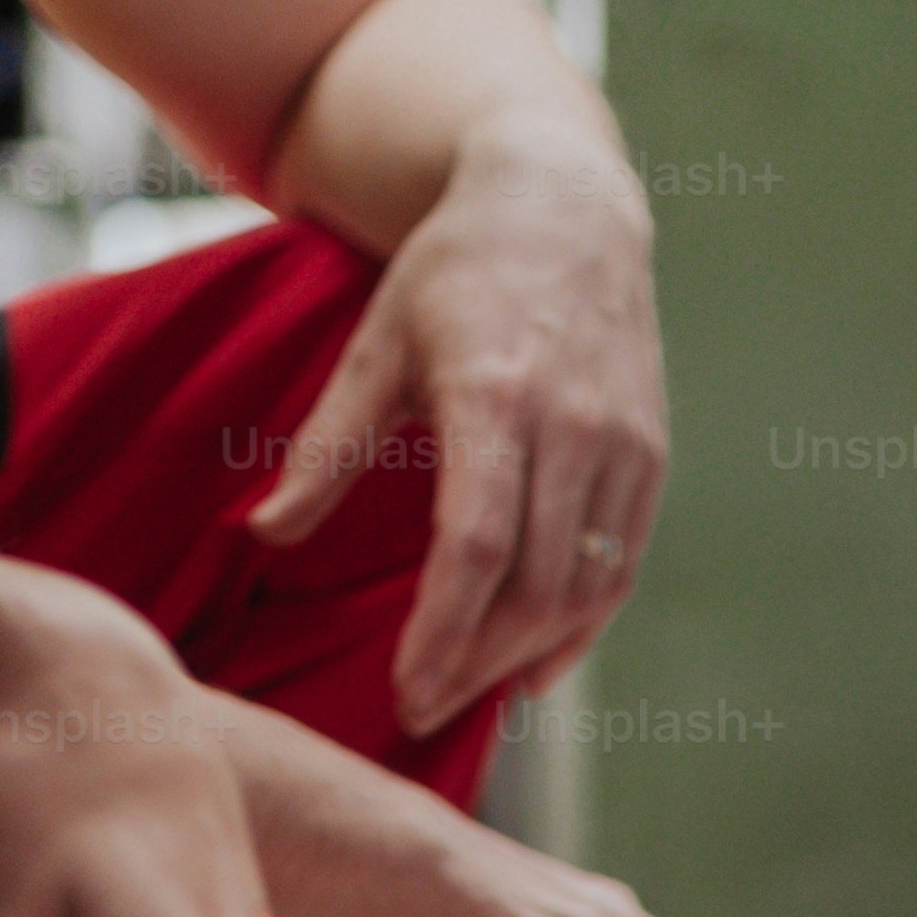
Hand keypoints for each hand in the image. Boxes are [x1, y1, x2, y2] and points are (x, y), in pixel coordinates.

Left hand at [247, 124, 664, 731]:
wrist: (563, 205)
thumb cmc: (453, 275)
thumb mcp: (374, 345)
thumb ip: (327, 447)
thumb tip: (265, 534)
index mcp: (493, 395)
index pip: (475, 547)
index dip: (443, 633)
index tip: (406, 693)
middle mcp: (571, 426)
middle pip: (533, 586)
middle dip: (476, 664)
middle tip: (422, 711)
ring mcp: (622, 444)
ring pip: (585, 589)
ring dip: (527, 657)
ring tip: (469, 695)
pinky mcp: (650, 456)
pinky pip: (621, 567)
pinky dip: (580, 628)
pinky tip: (535, 666)